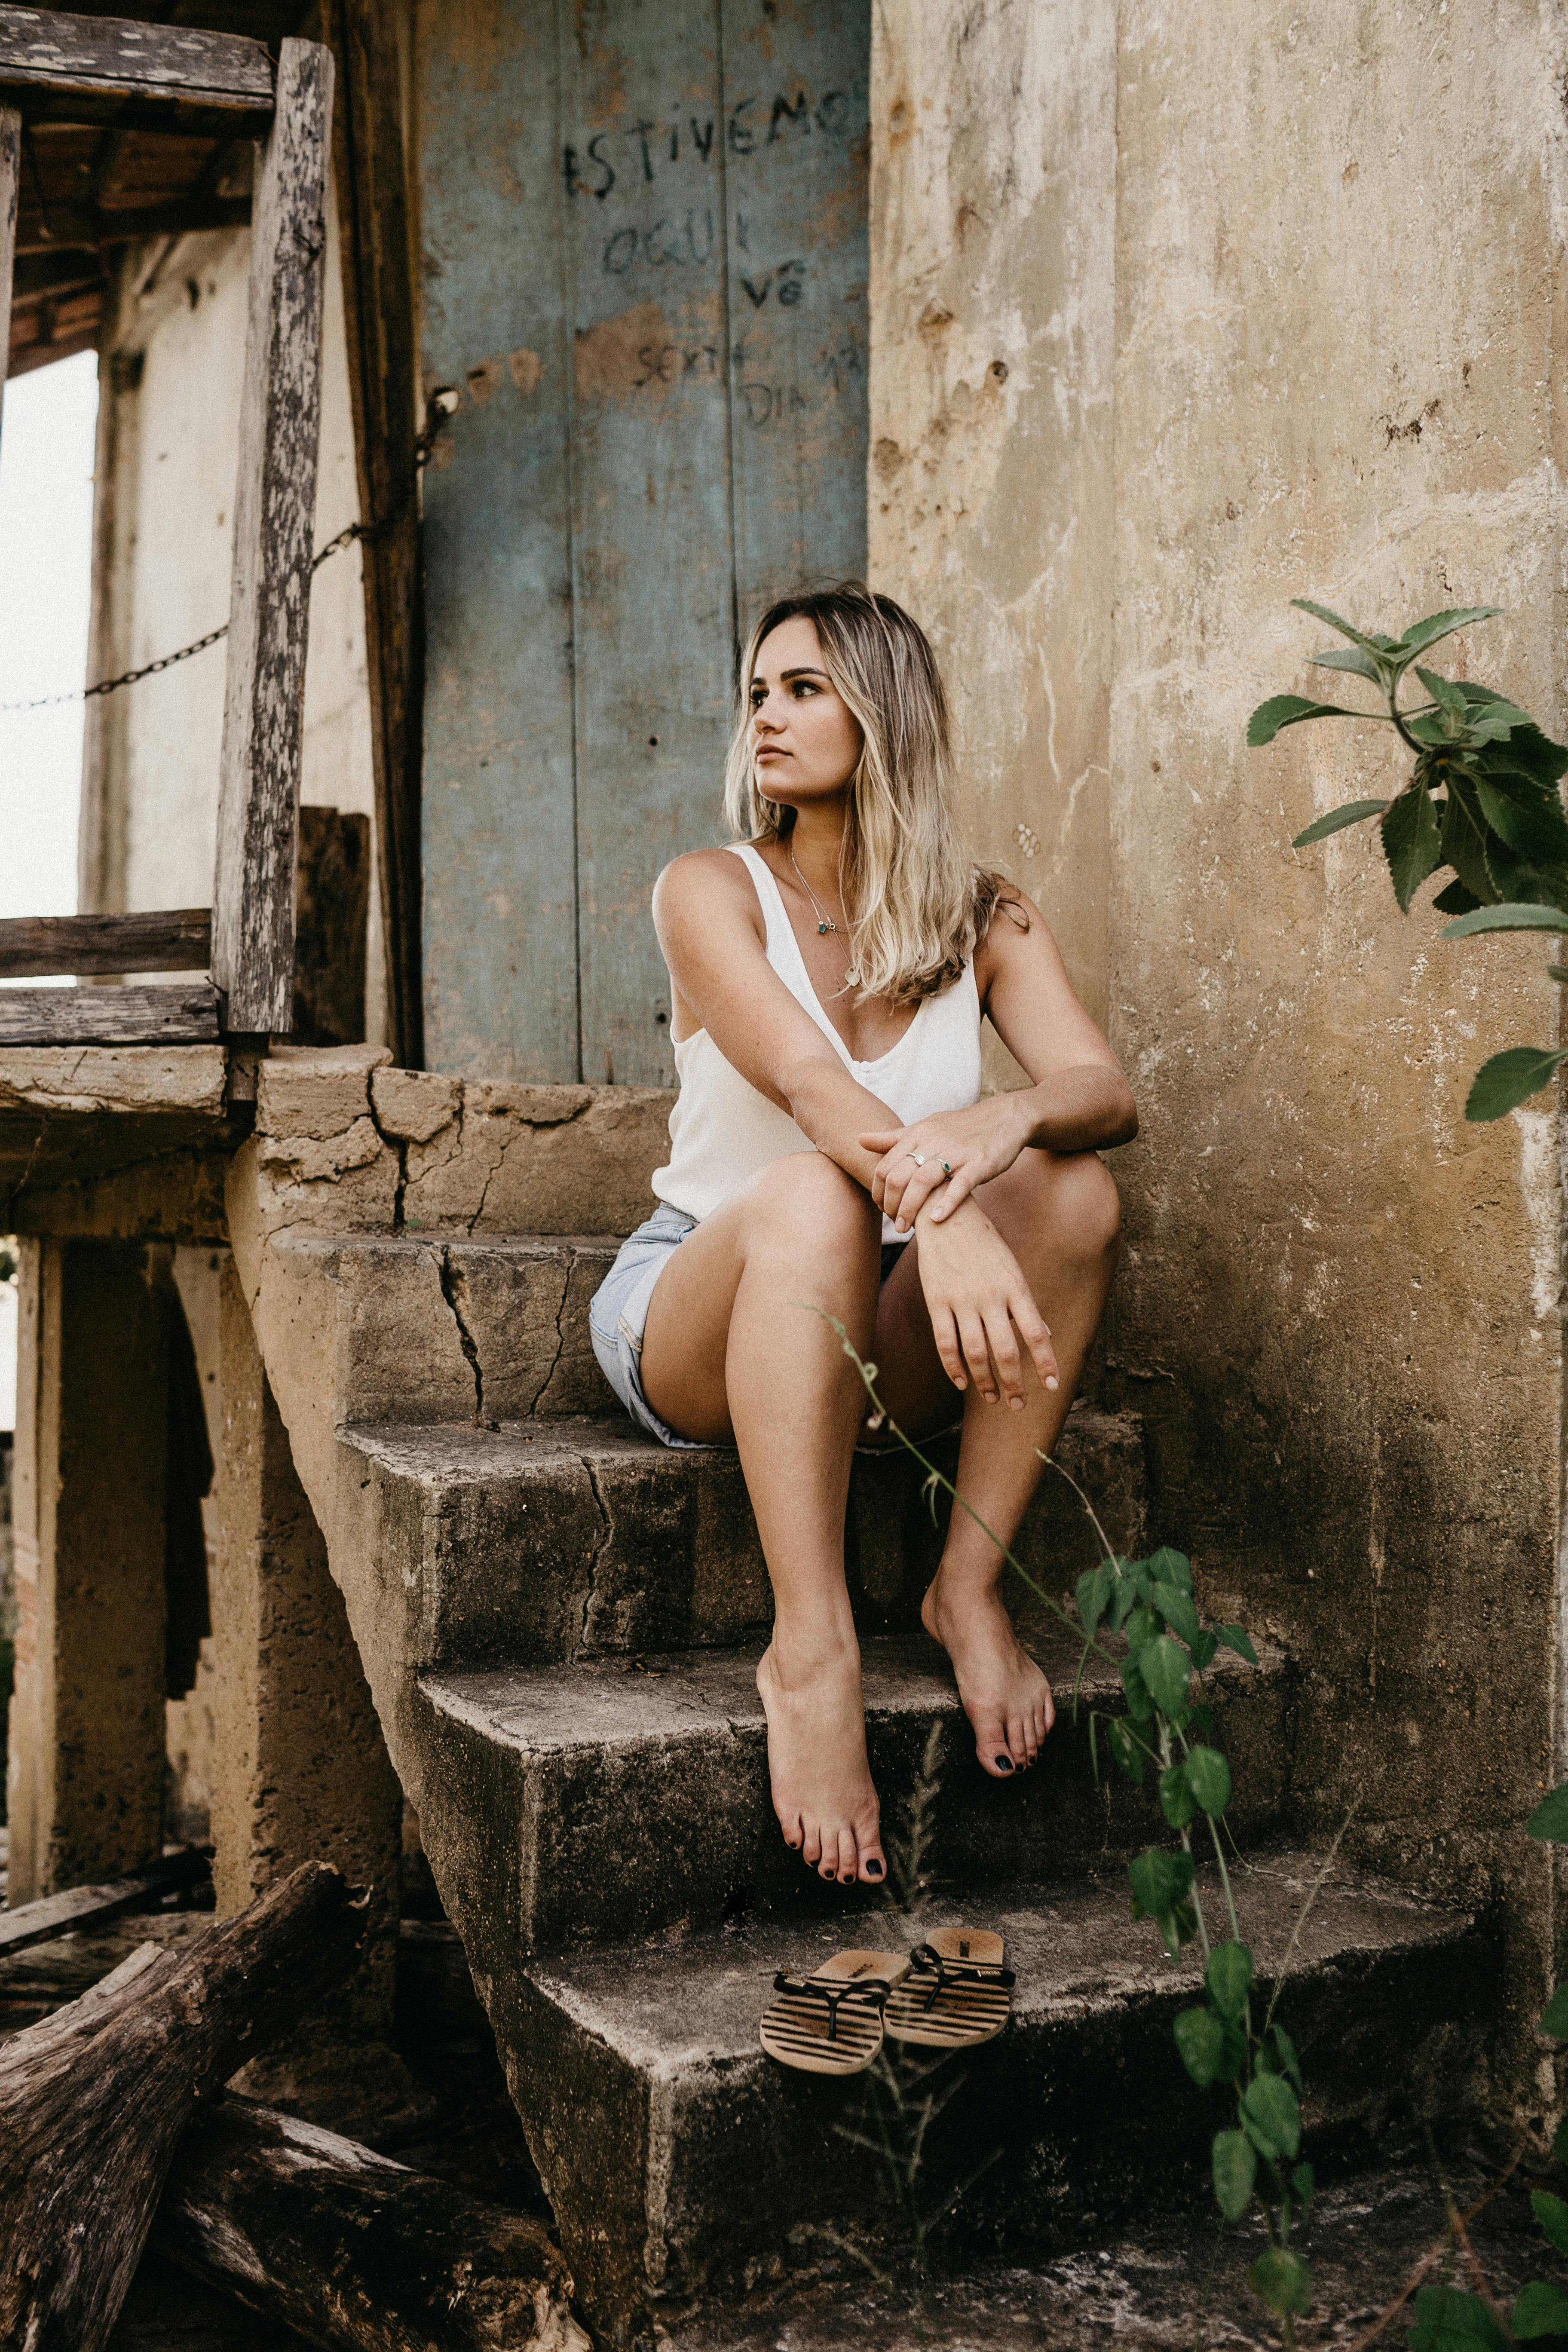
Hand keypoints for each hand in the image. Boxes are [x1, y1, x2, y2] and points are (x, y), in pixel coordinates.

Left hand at [860, 1095, 1031, 1230]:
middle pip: (900, 1176)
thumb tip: (860, 1139)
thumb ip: (894, 1138)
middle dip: (891, 1205)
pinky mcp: (979, 1163)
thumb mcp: (926, 1127)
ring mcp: (957, 1152)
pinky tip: (936, 1220)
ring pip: (923, 1182)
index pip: (885, 1166)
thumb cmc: (961, 1128)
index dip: (878, 1192)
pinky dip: (946, 1203)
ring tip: (906, 1229)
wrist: (1005, 1118)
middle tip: (894, 1223)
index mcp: (918, 1134)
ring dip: (911, 1209)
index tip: (882, 1209)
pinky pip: (960, 1185)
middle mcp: (933, 1141)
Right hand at [912, 1196, 1057, 1406]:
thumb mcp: (1012, 1269)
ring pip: (975, 1353)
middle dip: (1014, 1384)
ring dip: (985, 1382)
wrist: (946, 1214)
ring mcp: (962, 1299)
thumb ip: (1026, 1305)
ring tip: (993, 1399)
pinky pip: (945, 1342)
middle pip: (1005, 1351)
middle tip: (1019, 1405)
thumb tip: (1047, 1336)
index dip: (1046, 1363)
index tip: (1053, 1387)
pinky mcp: (937, 1300)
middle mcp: (991, 1295)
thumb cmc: (985, 1244)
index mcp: (1015, 1287)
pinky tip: (962, 1384)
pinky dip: (953, 1368)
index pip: (1036, 1333)